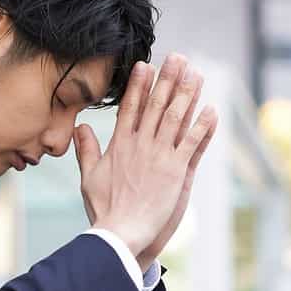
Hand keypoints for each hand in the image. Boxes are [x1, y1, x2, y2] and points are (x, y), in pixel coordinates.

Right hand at [74, 53, 218, 265]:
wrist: (120, 233)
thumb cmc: (104, 210)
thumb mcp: (89, 177)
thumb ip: (86, 150)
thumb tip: (79, 128)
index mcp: (120, 145)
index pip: (130, 107)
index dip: (139, 85)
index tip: (146, 65)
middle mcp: (140, 145)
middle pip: (155, 105)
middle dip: (167, 79)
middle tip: (178, 58)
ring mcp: (159, 156)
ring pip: (175, 117)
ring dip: (187, 94)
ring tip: (196, 74)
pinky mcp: (176, 171)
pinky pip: (192, 142)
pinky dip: (202, 125)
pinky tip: (211, 109)